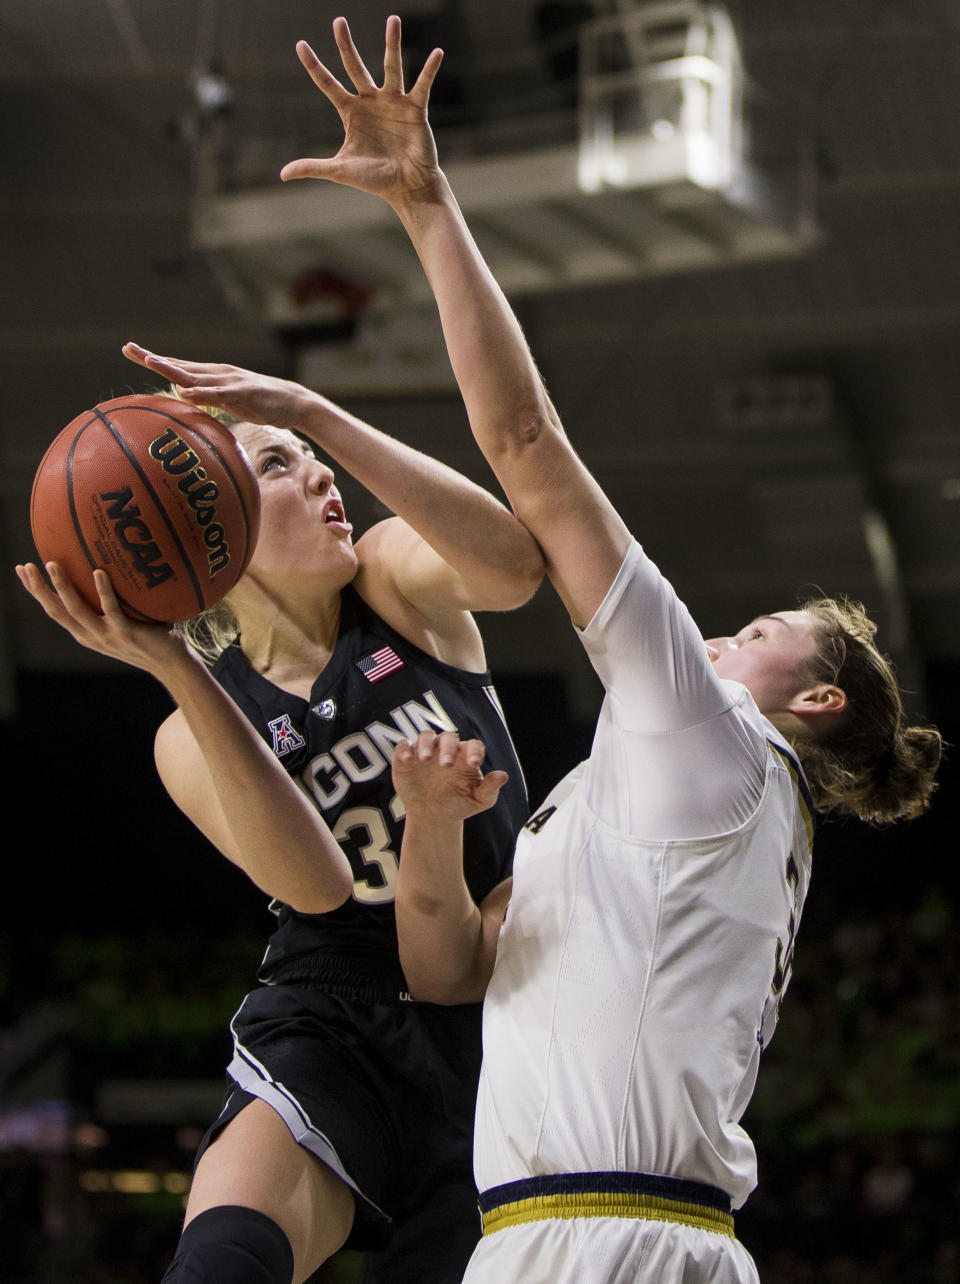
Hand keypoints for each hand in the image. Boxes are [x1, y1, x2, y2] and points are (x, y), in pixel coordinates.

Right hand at [15, 561, 189, 676]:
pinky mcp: (126, 633)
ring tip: (51, 564)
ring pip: (77, 610)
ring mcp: (107, 636)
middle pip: (56, 611)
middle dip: (38, 589)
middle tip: (26, 566)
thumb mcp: (122, 621)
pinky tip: (98, 571)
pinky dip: (103, 590)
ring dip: (62, 587)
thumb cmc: (150, 637)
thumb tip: (107, 566)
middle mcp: (91, 636)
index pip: (54, 610)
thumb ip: (110, 602)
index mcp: (86, 633)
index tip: (22, 570)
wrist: (171, 663)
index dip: (36, 592)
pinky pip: (111, 610)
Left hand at [121, 343, 312, 429]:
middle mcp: (217, 373)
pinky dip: (202, 392)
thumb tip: (185, 395)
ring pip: (195, 375)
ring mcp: (229, 381)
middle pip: (179, 365)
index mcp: (212, 376)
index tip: (130, 351)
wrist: (294, 402)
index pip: (178, 366)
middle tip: (127, 348)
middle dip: (153, 358)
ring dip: (173, 369)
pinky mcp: (243, 392)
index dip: (154, 359)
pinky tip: (186, 391)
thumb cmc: (262, 403)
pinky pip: (219, 393)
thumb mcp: (229, 401)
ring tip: (150, 362)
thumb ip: (207, 397)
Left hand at [280, 16, 443, 208]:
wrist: (406, 187)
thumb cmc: (374, 179)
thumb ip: (313, 167)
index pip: (328, 84)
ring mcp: (393, 102)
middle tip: (338, 21)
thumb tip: (283, 175)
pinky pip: (422, 85)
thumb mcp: (340, 170)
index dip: (314, 66)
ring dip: (392, 43)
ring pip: (391, 66)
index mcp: (351, 112)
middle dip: (345, 44)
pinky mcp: (415, 109)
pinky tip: (437, 53)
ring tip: (393, 19)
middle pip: (355, 66)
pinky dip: (430, 70)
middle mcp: (370, 101)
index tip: (300, 45)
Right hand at [393, 731, 507, 820]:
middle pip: (448, 738)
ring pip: (426, 736)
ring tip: (425, 759)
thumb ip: (490, 787)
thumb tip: (503, 775)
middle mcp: (446, 749)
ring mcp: (426, 751)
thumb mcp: (478, 800)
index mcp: (465, 756)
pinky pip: (404, 746)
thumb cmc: (459, 804)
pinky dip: (404, 749)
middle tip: (446, 765)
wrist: (434, 816)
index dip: (474, 751)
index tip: (474, 763)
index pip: (472, 746)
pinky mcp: (406, 758)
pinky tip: (407, 759)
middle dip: (447, 749)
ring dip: (426, 744)